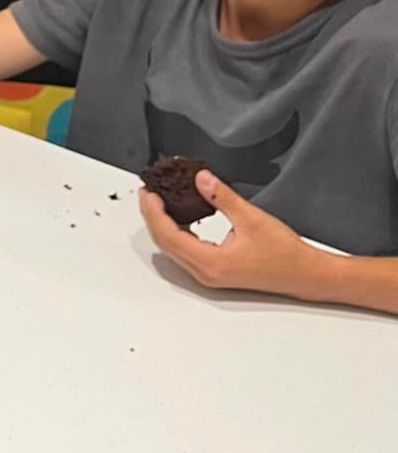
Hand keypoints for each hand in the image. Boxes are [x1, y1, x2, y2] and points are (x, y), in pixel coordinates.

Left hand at [139, 170, 318, 298]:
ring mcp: (207, 275)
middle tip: (148, 192)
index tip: (148, 192)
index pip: (168, 235)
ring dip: (162, 224)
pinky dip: (176, 232)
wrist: (305, 274)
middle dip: (153, 216)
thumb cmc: (284, 252)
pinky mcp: (213, 272)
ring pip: (172, 249)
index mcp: (210, 262)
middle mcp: (204, 272)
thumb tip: (200, 178)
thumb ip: (222, 197)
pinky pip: (185, 252)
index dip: (154, 212)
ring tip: (158, 201)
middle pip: (164, 243)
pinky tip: (179, 216)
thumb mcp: (252, 218)